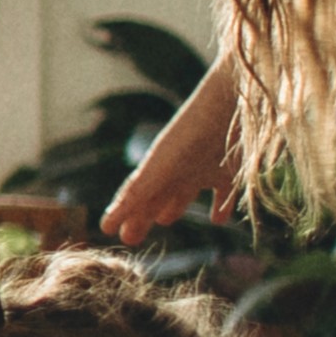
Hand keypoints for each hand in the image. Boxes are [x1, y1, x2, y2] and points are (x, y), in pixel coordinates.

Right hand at [105, 61, 240, 243]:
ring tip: (163, 219)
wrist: (231, 100)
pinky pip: (223, 193)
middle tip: (131, 236)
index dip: (122, 212)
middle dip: (142, 215)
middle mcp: (177, 168)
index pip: (135, 195)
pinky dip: (220, 207)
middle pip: (156, 196)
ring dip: (173, 206)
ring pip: (184, 192)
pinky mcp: (230, 170)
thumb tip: (104, 226)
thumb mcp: (160, 168)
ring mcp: (203, 167)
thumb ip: (136, 196)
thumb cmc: (193, 133)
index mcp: (157, 166)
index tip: (108, 230)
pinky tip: (219, 220)